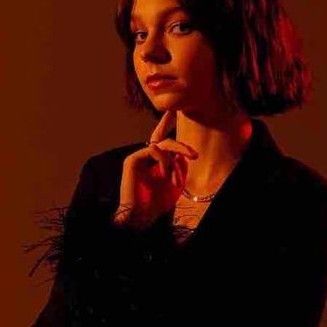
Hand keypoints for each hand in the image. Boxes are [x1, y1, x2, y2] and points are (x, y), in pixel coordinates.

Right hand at [114, 110, 197, 229]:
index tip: (172, 110)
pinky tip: (165, 174)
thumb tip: (180, 152)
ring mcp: (138, 157)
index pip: (162, 139)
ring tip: (175, 180)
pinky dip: (164, 162)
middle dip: (182, 147)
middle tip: (194, 156)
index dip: (165, 123)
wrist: (142, 216)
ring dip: (174, 162)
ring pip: (163, 146)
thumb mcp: (176, 183)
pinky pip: (154, 150)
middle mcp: (146, 157)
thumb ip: (179, 166)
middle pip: (167, 142)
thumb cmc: (158, 203)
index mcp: (154, 161)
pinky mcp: (132, 160)